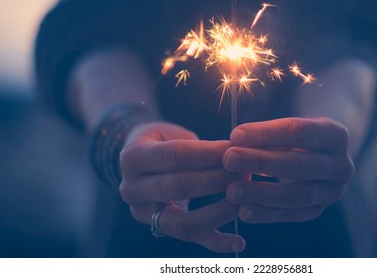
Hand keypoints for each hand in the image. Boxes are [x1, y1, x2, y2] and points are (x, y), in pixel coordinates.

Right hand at [119, 122, 245, 252]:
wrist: (140, 162)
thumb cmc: (164, 141)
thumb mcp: (171, 133)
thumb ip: (196, 144)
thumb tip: (233, 152)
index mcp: (133, 157)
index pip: (175, 155)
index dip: (208, 153)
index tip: (236, 149)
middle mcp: (132, 188)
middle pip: (178, 187)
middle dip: (216, 181)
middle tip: (244, 173)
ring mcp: (143, 213)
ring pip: (182, 221)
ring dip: (218, 213)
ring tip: (244, 203)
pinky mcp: (158, 228)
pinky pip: (190, 238)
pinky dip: (216, 243)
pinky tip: (238, 243)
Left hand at [223, 117, 353, 223]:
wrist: (320, 153)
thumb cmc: (296, 135)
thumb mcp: (289, 127)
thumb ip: (266, 134)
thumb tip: (235, 141)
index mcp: (336, 135)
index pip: (299, 132)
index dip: (266, 134)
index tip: (235, 135)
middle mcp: (341, 165)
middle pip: (299, 165)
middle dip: (261, 162)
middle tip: (229, 160)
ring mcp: (333, 192)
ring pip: (297, 195)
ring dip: (262, 194)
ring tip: (232, 191)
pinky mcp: (319, 210)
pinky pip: (292, 215)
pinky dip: (266, 214)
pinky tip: (243, 212)